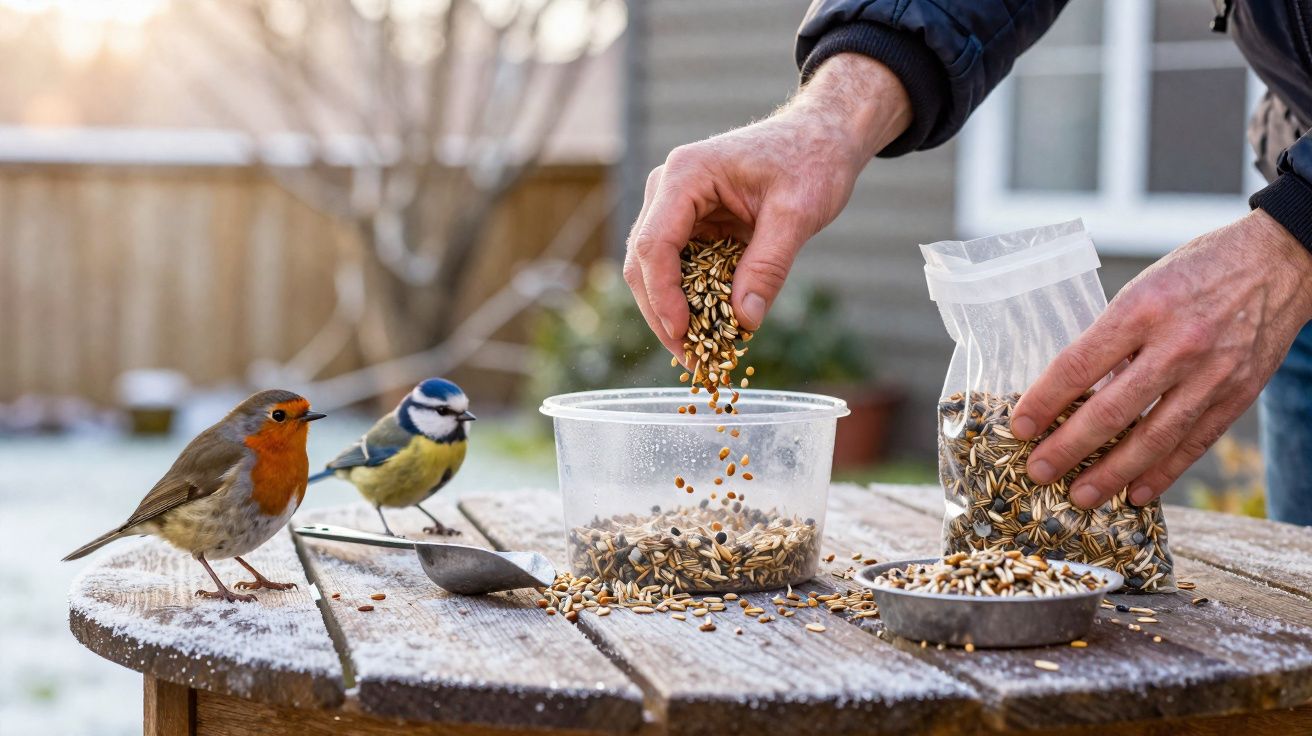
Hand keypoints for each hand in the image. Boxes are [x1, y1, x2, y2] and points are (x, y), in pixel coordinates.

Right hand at [624, 53, 911, 356]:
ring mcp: (676, 208)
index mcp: (686, 175)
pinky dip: (692, 301)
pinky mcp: (691, 225)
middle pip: (644, 263)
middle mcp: (669, 190)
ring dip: (674, 313)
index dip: (663, 295)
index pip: (655, 244)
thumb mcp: (798, 213)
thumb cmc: (812, 160)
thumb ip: (768, 266)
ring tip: (700, 353)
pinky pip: (680, 269)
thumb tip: (745, 322)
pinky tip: (711, 329)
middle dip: (663, 315)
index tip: (684, 334)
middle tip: (691, 360)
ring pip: (655, 271)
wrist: (821, 137)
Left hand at [1012, 210, 1311, 507]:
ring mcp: (1211, 374)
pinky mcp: (1238, 394)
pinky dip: (1164, 472)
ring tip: (1080, 496)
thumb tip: (1070, 389)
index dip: (1044, 401)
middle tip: (1038, 472)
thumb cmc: (1196, 271)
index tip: (1019, 427)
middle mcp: (1177, 345)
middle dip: (1068, 448)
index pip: (1079, 365)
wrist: (1277, 261)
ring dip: (1112, 474)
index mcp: (1141, 310)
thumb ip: (1111, 336)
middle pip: (1111, 410)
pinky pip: (1194, 442)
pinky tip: (1137, 493)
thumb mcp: (1143, 288)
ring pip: (1153, 438)